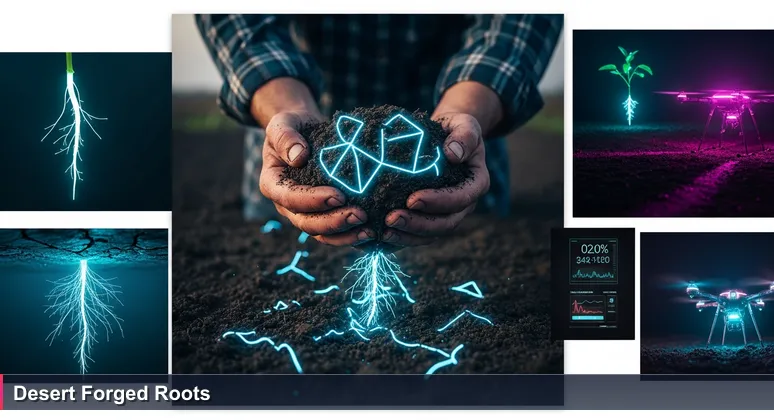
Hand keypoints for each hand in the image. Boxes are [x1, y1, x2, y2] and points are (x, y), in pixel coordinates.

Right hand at [253, 79, 374, 246]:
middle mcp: (286, 204)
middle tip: (360, 215)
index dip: (313, 200)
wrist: (304, 132)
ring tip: (369, 230)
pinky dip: (351, 235)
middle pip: (307, 222)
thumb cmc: (292, 126)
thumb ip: (285, 138)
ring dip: (345, 235)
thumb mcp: (283, 125)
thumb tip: (299, 157)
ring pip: (322, 233)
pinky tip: (372, 231)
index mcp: (273, 184)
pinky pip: (335, 232)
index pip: (290, 197)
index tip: (338, 195)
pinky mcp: (322, 214)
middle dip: (334, 222)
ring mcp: (304, 212)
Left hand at [382, 82, 499, 247]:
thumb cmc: (455, 129)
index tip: (412, 199)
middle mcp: (465, 203)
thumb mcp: (464, 125)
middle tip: (391, 218)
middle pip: (446, 223)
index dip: (438, 202)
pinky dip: (402, 235)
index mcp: (477, 183)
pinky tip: (382, 232)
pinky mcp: (433, 216)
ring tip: (384, 230)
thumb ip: (464, 137)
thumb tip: (452, 154)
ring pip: (432, 233)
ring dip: (408, 234)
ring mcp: (449, 213)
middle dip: (418, 224)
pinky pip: (420, 233)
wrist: (446, 136)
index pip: (461, 198)